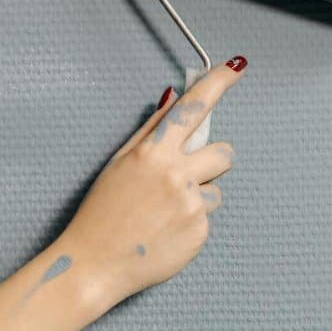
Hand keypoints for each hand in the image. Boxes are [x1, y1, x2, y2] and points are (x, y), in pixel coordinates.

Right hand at [56, 56, 247, 314]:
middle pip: (224, 153)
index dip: (218, 83)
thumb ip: (150, 130)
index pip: (193, 108)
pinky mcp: (199, 232)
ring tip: (165, 212)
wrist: (94, 264)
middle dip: (213, 161)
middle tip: (185, 176)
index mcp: (152, 152)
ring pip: (216, 189)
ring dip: (198, 196)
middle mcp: (175, 175)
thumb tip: (173, 98)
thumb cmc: (101, 213)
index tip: (237, 66)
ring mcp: (190, 205)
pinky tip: (165, 231)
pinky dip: (191, 222)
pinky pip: (207, 217)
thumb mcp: (118, 164)